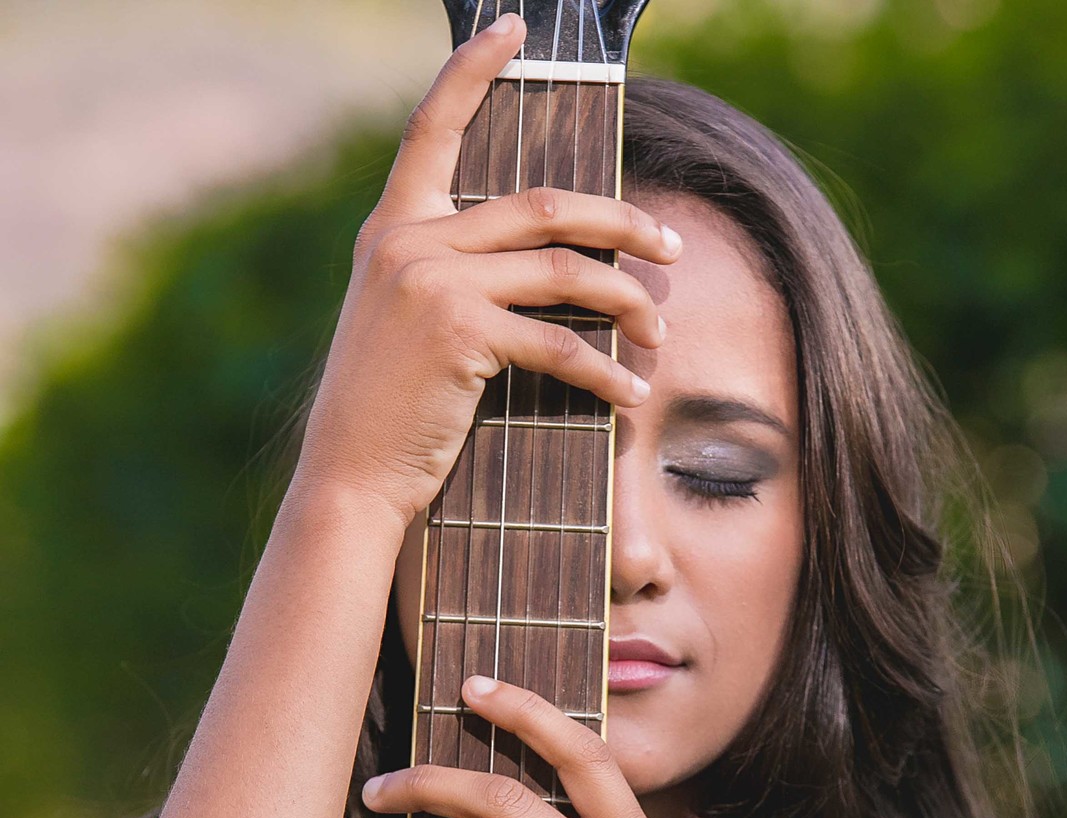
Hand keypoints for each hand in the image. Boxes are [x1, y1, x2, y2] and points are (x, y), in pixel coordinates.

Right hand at [291, 12, 681, 533]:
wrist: (350, 478)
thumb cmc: (386, 416)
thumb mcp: (402, 325)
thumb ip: (447, 278)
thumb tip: (531, 265)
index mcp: (393, 230)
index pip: (432, 128)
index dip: (474, 70)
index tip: (516, 26)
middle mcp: (410, 243)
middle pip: (544, 206)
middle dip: (623, 223)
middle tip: (671, 248)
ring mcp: (434, 284)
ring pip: (565, 270)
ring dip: (627, 299)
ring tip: (659, 330)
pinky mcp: (460, 334)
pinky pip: (558, 343)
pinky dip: (605, 371)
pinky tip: (631, 393)